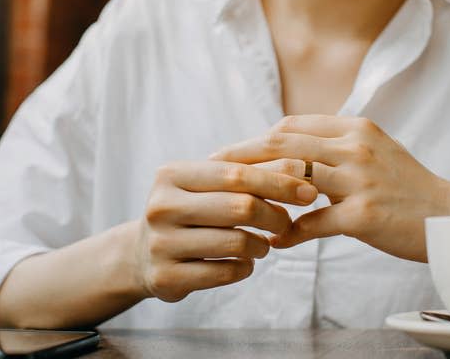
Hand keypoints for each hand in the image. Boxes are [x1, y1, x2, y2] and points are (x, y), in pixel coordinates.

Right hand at [135, 160, 317, 301]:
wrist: (140, 254)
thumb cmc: (189, 212)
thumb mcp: (206, 186)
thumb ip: (246, 176)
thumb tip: (304, 172)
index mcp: (173, 175)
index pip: (237, 173)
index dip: (279, 181)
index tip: (310, 192)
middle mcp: (162, 206)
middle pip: (241, 206)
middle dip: (276, 216)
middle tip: (287, 223)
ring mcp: (160, 243)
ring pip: (237, 242)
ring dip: (262, 245)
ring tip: (263, 245)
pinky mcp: (166, 277)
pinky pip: (226, 272)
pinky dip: (245, 267)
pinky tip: (244, 263)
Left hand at [209, 115, 448, 261]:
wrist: (448, 217)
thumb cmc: (407, 186)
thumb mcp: (374, 151)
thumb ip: (335, 146)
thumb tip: (291, 152)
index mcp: (355, 128)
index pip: (292, 126)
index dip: (256, 139)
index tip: (231, 152)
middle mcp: (356, 147)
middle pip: (283, 146)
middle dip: (242, 157)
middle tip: (213, 171)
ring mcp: (360, 180)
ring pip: (292, 179)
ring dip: (259, 193)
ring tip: (235, 206)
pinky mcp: (364, 215)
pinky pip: (312, 223)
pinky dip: (289, 232)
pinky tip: (274, 241)